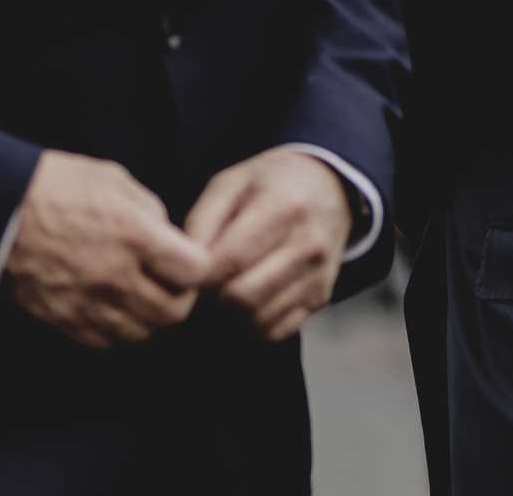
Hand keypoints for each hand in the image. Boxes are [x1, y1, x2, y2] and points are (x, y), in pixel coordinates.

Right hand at [3, 150, 212, 348]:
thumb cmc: (55, 187)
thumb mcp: (116, 181)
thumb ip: (152, 213)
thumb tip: (171, 240)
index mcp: (134, 235)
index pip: (196, 272)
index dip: (198, 265)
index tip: (188, 258)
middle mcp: (114, 276)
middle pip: (174, 313)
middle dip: (179, 296)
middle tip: (169, 280)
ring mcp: (87, 304)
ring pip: (141, 333)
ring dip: (148, 316)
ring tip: (138, 293)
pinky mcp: (62, 321)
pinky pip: (104, 341)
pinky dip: (115, 328)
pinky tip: (110, 305)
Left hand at [183, 149, 352, 341]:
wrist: (326, 190)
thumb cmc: (269, 185)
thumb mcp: (231, 182)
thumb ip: (202, 219)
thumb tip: (187, 264)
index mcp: (285, 205)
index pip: (231, 259)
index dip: (199, 273)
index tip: (190, 269)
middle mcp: (310, 242)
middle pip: (242, 295)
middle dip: (212, 295)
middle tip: (206, 280)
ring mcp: (319, 273)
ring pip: (256, 318)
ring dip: (230, 311)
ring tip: (227, 285)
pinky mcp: (321, 297)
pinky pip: (275, 330)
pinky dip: (252, 322)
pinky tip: (250, 296)